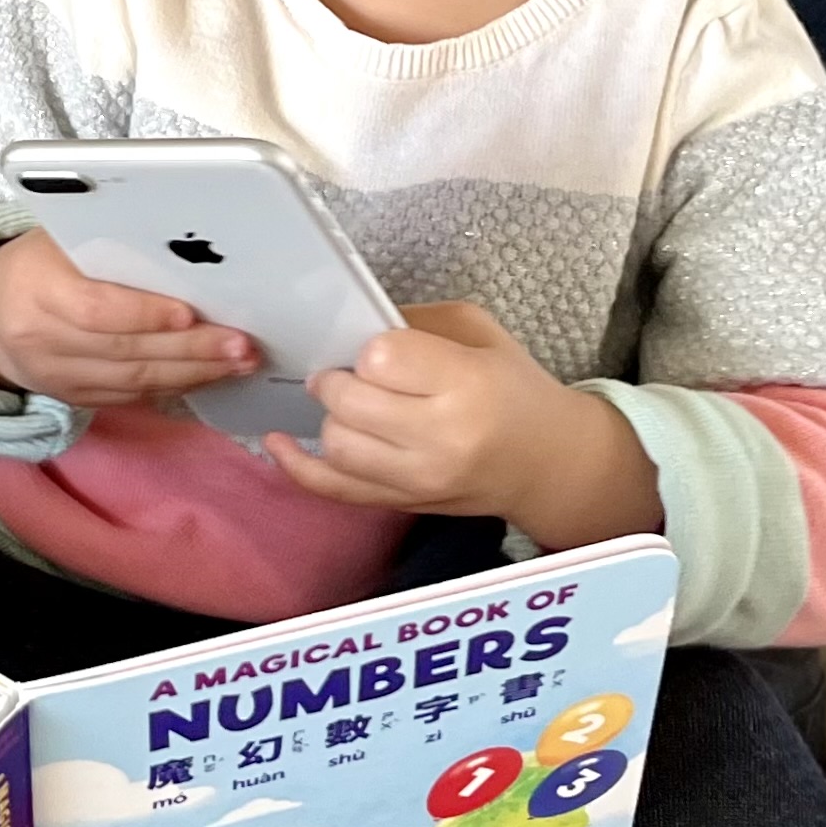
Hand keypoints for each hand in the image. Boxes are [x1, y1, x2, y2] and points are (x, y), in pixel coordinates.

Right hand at [0, 228, 255, 406]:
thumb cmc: (37, 264)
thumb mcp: (57, 238)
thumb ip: (107, 240)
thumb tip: (182, 243)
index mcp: (37, 289)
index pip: (95, 309)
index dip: (144, 315)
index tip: (189, 313)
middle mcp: (43, 340)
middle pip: (124, 351)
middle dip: (190, 349)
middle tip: (241, 342)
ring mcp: (58, 377)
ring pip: (133, 382)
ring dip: (194, 373)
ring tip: (240, 361)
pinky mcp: (75, 399)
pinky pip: (132, 398)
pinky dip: (176, 387)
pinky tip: (210, 375)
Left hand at [273, 303, 660, 547]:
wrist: (547, 462)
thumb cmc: (513, 388)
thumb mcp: (479, 333)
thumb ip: (414, 323)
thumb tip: (350, 321)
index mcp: (466, 384)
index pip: (381, 359)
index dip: (371, 349)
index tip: (383, 349)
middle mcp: (441, 438)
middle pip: (350, 402)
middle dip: (337, 379)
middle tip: (349, 371)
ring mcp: (420, 480)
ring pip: (338, 444)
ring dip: (331, 416)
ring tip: (349, 403)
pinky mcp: (403, 505)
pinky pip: (333, 490)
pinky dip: (297, 466)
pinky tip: (278, 442)